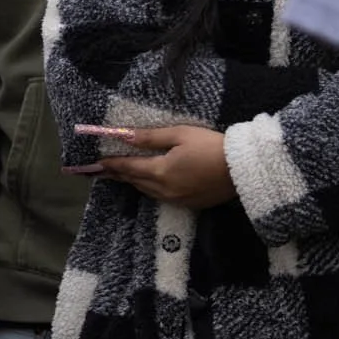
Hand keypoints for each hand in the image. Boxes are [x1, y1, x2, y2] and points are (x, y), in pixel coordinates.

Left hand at [97, 124, 235, 209]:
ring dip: (133, 182)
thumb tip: (125, 136)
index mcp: (160, 171)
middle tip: (102, 171)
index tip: (95, 163)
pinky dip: (150, 189)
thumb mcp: (180, 134)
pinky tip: (148, 184)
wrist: (242, 169)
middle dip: (118, 174)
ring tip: (121, 176)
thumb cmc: (211, 145)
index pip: (128, 167)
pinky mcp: (189, 204)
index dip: (111, 164)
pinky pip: (161, 197)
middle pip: (135, 181)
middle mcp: (165, 189)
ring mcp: (177, 199)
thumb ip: (150, 138)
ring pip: (147, 191)